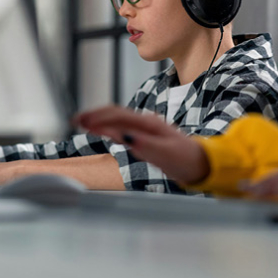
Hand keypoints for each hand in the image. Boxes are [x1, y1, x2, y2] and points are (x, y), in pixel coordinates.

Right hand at [74, 105, 209, 184]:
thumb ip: (145, 145)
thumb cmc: (185, 159)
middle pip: (116, 114)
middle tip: (76, 120)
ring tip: (83, 123)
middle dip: (95, 116)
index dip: (99, 118)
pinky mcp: (145, 136)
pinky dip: (109, 127)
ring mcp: (146, 128)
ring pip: (118, 119)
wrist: (201, 163)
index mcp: (149, 124)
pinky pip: (123, 127)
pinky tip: (102, 130)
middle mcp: (146, 123)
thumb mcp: (166, 154)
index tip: (82, 122)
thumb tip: (125, 137)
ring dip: (100, 120)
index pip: (119, 117)